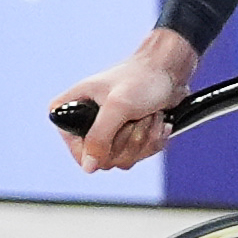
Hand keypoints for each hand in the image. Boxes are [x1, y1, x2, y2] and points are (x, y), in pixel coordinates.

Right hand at [49, 26, 202, 169]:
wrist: (168, 70)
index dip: (100, 151)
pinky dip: (154, 138)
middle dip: (129, 139)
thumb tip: (88, 167)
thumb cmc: (141, 79)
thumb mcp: (118, 106)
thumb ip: (99, 137)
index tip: (116, 132)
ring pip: (125, 159)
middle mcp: (85, 126)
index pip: (78, 153)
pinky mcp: (128, 138)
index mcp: (69, 113)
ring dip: (144, 137)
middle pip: (105, 159)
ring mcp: (108, 134)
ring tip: (147, 114)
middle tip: (136, 115)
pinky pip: (141, 155)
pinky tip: (157, 120)